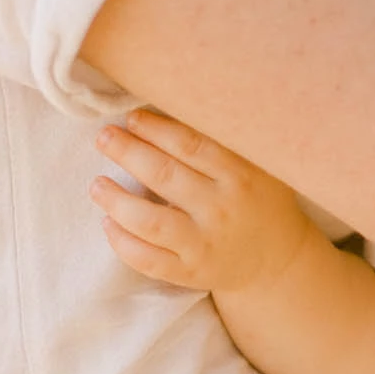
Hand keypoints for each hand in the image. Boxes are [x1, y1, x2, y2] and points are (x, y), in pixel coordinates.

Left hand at [92, 106, 313, 294]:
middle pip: (164, 176)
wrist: (278, 259)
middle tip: (104, 137)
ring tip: (96, 184)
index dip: (155, 129)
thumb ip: (223, 138)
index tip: (131, 118)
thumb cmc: (258, 199)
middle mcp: (221, 209)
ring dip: (116, 200)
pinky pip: (148, 260)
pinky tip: (108, 223)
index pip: (189, 145)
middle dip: (127, 153)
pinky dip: (122, 242)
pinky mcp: (191, 273)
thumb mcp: (256, 163)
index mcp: (239, 175)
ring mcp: (205, 245)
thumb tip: (175, 100)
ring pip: (150, 222)